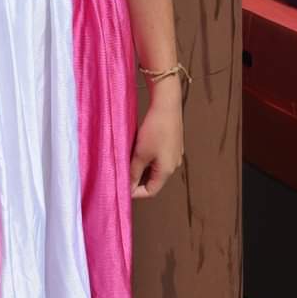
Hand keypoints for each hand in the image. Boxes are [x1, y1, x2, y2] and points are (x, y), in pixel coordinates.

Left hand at [130, 80, 184, 199]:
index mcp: (167, 170)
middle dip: (137, 179)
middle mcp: (173, 165)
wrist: (167, 105)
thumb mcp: (140, 153)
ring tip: (128, 160)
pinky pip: (159, 158)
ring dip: (141, 168)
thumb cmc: (155, 129)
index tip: (122, 187)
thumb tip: (128, 187)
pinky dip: (147, 158)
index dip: (135, 192)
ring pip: (155, 168)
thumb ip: (133, 172)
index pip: (151, 191)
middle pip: (153, 180)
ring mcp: (174, 155)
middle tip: (122, 172)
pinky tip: (138, 149)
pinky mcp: (173, 145)